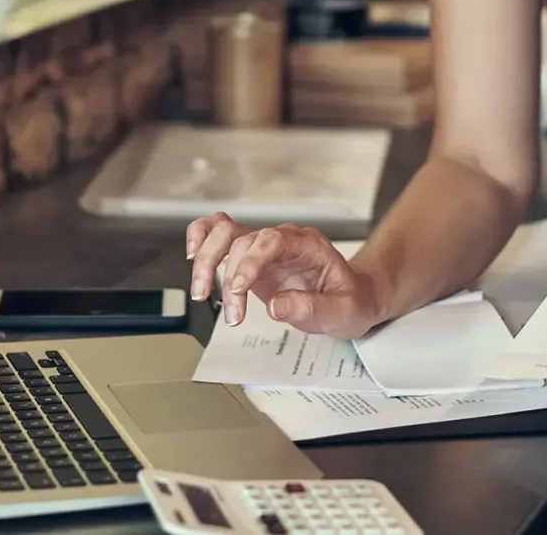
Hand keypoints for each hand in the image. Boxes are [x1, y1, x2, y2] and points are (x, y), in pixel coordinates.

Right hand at [185, 213, 384, 338]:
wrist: (352, 297)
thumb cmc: (350, 301)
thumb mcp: (343, 311)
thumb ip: (312, 308)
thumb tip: (274, 306)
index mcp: (308, 245)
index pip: (272, 240)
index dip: (250, 262)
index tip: (238, 289)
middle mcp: (282, 240)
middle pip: (242, 238)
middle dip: (227, 275)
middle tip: (229, 312)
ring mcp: (264, 247)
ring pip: (224, 233)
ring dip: (207, 260)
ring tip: (202, 293)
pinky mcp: (250, 258)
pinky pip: (219, 234)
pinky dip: (202, 240)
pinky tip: (194, 257)